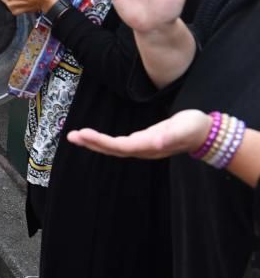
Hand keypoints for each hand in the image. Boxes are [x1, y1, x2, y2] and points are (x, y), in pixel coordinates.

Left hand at [67, 109, 211, 159]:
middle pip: (112, 149)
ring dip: (95, 143)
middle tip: (71, 136)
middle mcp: (142, 148)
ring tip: (76, 136)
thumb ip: (171, 136)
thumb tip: (155, 142)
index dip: (101, 141)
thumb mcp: (184, 129)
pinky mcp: (143, 142)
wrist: (205, 134)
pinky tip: (94, 138)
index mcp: (149, 145)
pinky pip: (118, 144)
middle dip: (92, 143)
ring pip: (113, 148)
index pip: (120, 146)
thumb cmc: (194, 128)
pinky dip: (104, 141)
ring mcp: (142, 146)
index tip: (84, 134)